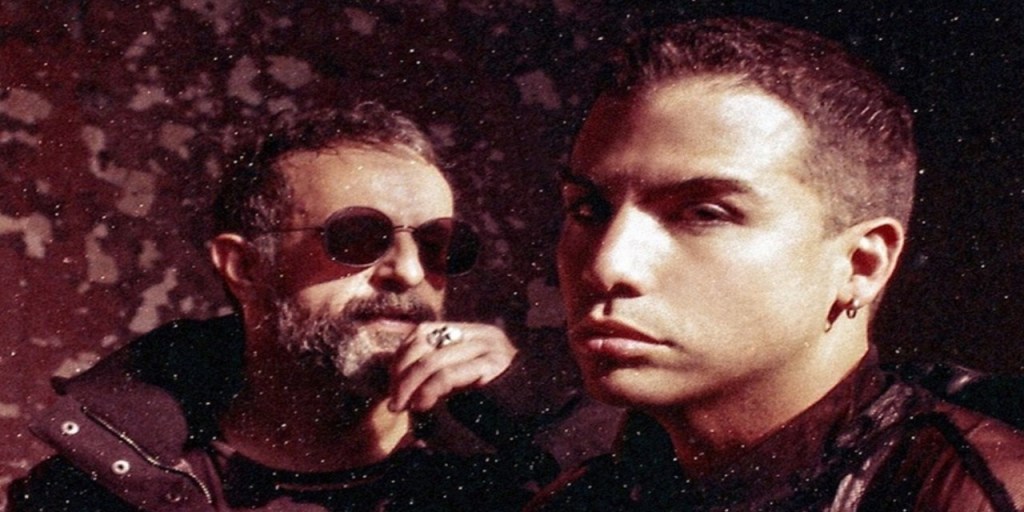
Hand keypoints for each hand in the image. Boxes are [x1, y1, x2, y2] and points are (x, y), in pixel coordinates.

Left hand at [388, 322, 517, 412]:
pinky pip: (448, 375)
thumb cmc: (502, 405)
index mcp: (472, 333)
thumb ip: (441, 378)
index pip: (423, 331)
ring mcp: (488, 347)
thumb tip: (404, 391)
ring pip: (432, 359)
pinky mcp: (492, 366)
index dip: (401, 357)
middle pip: (423, 340)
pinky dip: (428, 391)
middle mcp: (479, 334)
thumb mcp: (466, 384)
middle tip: (395, 402)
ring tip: (404, 407)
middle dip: (401, 373)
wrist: (542, 412)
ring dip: (409, 385)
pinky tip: (423, 405)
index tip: (393, 387)